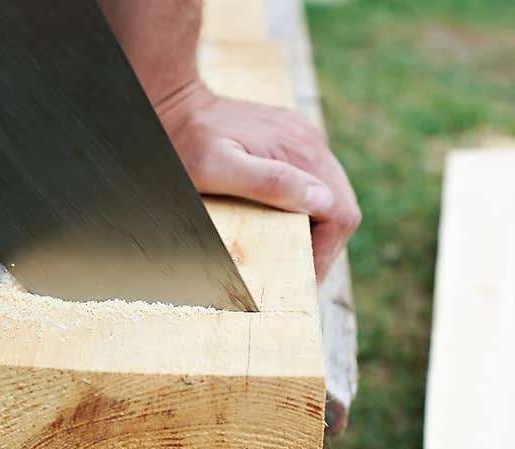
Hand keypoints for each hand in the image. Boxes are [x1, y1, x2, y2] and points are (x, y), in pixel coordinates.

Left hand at [157, 81, 361, 281]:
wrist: (173, 103)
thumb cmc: (185, 143)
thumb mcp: (216, 169)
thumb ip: (269, 183)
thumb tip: (321, 200)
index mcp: (300, 153)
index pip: (340, 214)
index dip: (326, 253)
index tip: (304, 279)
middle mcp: (310, 142)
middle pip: (341, 206)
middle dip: (325, 244)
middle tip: (299, 272)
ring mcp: (303, 137)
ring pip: (331, 194)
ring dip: (317, 226)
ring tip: (293, 250)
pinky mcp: (291, 137)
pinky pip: (314, 178)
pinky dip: (306, 205)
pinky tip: (284, 219)